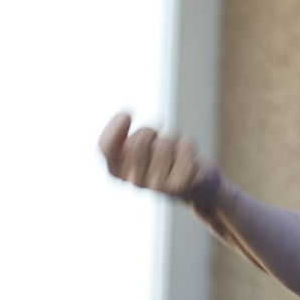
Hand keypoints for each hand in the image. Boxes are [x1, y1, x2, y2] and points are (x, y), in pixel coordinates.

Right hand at [98, 111, 220, 212]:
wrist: (193, 183)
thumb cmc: (159, 156)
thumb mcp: (137, 146)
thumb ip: (125, 136)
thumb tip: (123, 115)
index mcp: (117, 170)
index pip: (106, 148)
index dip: (113, 129)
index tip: (126, 115)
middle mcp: (134, 181)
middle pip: (136, 142)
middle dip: (149, 131)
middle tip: (155, 137)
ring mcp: (156, 185)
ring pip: (164, 143)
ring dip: (172, 138)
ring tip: (173, 151)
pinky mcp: (180, 184)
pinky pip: (185, 146)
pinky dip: (188, 143)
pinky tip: (187, 156)